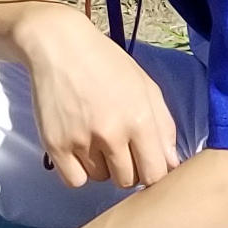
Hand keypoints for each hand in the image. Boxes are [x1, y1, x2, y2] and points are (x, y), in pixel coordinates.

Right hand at [14, 7, 181, 188]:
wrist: (60, 47)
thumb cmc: (107, 64)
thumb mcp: (146, 87)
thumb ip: (164, 127)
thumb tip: (172, 164)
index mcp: (139, 119)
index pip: (154, 174)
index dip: (153, 172)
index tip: (146, 164)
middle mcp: (111, 134)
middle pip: (127, 180)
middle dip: (128, 168)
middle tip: (119, 147)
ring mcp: (81, 141)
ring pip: (101, 179)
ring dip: (102, 166)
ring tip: (96, 138)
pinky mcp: (55, 146)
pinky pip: (74, 181)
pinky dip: (78, 171)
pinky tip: (79, 149)